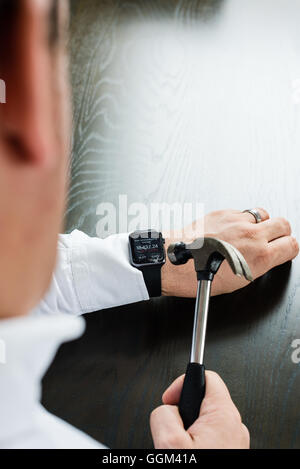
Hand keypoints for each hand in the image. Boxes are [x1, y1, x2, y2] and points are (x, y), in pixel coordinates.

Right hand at [150, 371, 249, 448]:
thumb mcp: (169, 442)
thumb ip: (163, 414)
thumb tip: (165, 410)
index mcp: (223, 415)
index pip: (205, 375)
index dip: (182, 383)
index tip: (169, 397)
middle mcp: (235, 426)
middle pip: (203, 400)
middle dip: (183, 412)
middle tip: (173, 431)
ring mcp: (235, 442)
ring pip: (205, 422)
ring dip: (189, 431)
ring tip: (182, 448)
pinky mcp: (232, 451)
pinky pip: (211, 438)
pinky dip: (198, 443)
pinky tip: (190, 454)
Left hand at [161, 208, 298, 296]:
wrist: (178, 262)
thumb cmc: (202, 275)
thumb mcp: (240, 281)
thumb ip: (259, 265)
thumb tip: (268, 257)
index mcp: (259, 256)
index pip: (292, 245)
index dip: (289, 248)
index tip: (285, 249)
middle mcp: (251, 236)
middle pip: (284, 224)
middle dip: (281, 232)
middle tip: (273, 238)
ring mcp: (238, 221)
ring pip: (263, 214)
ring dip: (261, 223)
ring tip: (250, 233)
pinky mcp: (224, 213)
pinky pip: (242, 212)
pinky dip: (240, 219)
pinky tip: (231, 229)